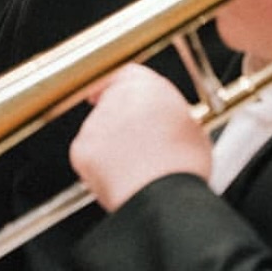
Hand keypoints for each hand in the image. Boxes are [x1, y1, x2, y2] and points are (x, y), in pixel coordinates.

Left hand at [69, 63, 210, 210]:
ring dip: (110, 145)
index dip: (122, 86)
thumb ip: (169, 113)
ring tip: (136, 168)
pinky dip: (98, 166)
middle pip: (110, 102)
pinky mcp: (80, 148)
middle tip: (133, 142)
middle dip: (117, 120)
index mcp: (147, 85)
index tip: (116, 94)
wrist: (163, 197)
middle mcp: (116, 98)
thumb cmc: (183, 167)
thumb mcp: (191, 127)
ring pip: (98, 130)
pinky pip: (87, 155)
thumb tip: (166, 119)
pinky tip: (121, 178)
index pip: (127, 73)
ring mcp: (95, 122)